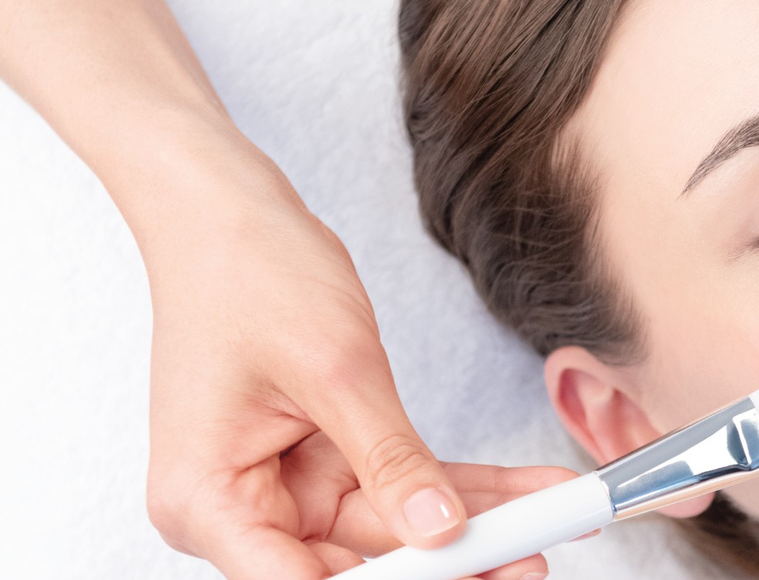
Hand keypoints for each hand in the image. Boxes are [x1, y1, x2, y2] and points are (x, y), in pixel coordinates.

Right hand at [142, 169, 572, 578]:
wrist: (229, 214)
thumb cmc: (248, 273)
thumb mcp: (336, 371)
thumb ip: (391, 459)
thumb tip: (441, 532)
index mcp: (207, 503)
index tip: (467, 572)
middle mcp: (240, 509)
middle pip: (356, 564)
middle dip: (451, 560)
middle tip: (528, 555)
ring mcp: (283, 486)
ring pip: (394, 526)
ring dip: (474, 522)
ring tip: (551, 520)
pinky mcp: (322, 460)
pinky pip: (400, 483)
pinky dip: (461, 485)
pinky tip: (525, 490)